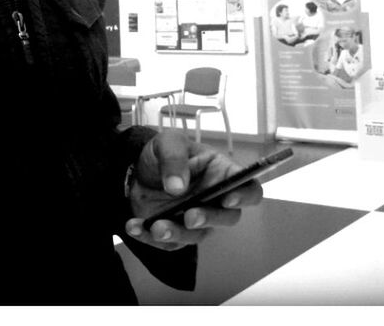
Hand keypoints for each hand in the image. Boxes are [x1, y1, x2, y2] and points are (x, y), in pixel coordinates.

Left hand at [124, 130, 262, 250]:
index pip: (249, 188)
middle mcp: (215, 200)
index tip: (228, 198)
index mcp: (222, 174)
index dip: (244, 196)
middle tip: (190, 216)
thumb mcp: (167, 142)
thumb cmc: (164, 153)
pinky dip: (149, 236)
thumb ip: (174, 158)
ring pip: (197, 235)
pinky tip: (134, 225)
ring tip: (156, 226)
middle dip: (210, 219)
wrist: (137, 170)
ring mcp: (197, 219)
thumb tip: (178, 186)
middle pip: (228, 218)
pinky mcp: (177, 233)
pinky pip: (168, 242)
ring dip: (177, 233)